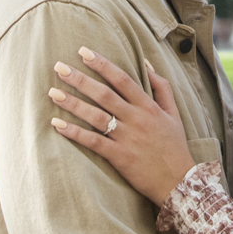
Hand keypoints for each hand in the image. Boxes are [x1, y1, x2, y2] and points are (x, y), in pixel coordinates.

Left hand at [49, 47, 196, 206]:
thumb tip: (146, 63)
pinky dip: (75, 133)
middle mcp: (136, 119)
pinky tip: (57, 124)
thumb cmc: (175, 146)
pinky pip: (93, 142)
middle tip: (59, 67)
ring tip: (53, 92)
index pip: (122, 79)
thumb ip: (161, 87)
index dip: (102, 64)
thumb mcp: (173, 113)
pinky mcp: (119, 157)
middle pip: (104, 94)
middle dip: (80, 79)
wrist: (179, 182)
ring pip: (96, 116)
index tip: (84, 52)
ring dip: (73, 103)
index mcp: (148, 106)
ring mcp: (127, 138)